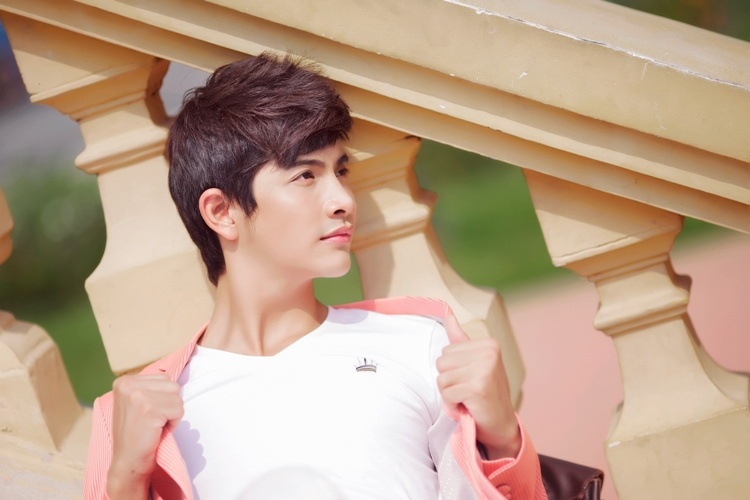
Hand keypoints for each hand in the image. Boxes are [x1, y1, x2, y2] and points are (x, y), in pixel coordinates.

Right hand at [107, 374, 183, 498]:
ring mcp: (137, 396)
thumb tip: (174, 375)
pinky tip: (157, 431)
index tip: (146, 414)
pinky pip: (178, 410)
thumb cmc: (137, 433)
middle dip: (169, 404)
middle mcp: (128, 384)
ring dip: (172, 414)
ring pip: (177, 397)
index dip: (163, 399)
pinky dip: (173, 423)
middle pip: (173, 385)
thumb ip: (150, 387)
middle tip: (152, 421)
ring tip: (154, 425)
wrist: (127, 461)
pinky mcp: (149, 409)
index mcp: (124, 380)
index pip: (164, 378)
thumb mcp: (136, 402)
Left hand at [436, 316, 520, 459]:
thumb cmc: (485, 393)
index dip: (453, 370)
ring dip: (450, 394)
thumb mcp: (475, 363)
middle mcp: (489, 353)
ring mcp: (484, 370)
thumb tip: (448, 316)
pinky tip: (468, 407)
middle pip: (441, 363)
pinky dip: (453, 405)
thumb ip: (460, 340)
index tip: (472, 379)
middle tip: (469, 390)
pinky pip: (446, 394)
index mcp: (488, 344)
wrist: (502, 425)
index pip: (446, 351)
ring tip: (468, 398)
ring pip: (441, 379)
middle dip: (450, 381)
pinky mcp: (478, 388)